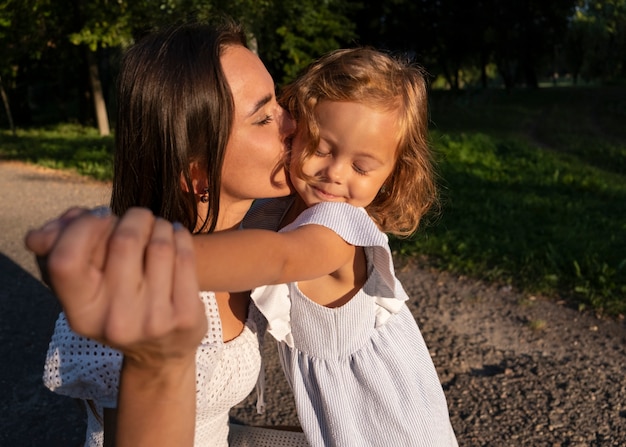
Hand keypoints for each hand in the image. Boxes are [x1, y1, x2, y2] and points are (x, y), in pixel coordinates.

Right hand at [25, 207, 205, 365]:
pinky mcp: (184, 316)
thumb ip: (61, 250)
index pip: (66, 260)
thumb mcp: (87, 287)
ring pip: (160, 244)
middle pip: (124, 240)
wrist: (161, 353)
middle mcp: (115, 321)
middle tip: (138, 219)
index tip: (101, 216)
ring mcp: (153, 320)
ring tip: (158, 228)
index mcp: (80, 313)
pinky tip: (175, 237)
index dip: (83, 227)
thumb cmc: (118, 304)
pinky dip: (180, 236)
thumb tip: (38, 234)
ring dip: (159, 226)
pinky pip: (185, 256)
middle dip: (134, 218)